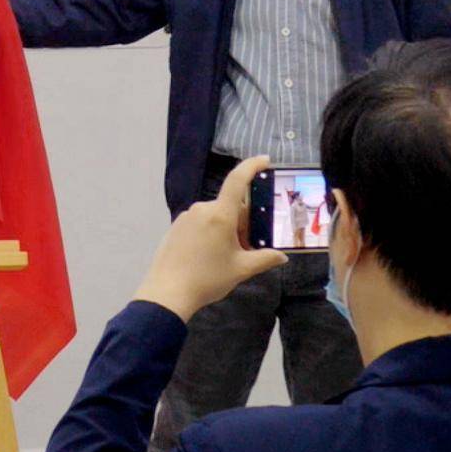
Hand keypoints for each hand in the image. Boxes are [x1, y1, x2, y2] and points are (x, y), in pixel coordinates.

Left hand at [132, 155, 287, 321]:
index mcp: (220, 214)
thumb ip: (265, 258)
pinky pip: (202, 222)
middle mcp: (202, 209)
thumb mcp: (241, 269)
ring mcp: (187, 217)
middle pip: (231, 206)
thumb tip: (282, 256)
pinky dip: (213, 232)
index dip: (252, 166)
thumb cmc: (208, 278)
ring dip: (229, 229)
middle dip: (244, 222)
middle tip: (250, 247)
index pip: (237, 181)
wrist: (168, 291)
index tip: (265, 160)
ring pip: (217, 215)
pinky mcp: (177, 226)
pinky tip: (212, 255)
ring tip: (230, 256)